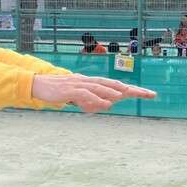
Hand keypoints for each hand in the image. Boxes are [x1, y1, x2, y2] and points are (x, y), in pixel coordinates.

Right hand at [31, 73, 155, 112]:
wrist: (37, 85)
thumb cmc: (58, 92)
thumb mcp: (79, 99)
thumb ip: (93, 102)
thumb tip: (106, 106)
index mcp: (92, 83)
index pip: (115, 85)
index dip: (132, 89)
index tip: (148, 94)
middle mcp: (88, 81)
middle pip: (113, 83)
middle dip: (131, 89)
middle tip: (148, 94)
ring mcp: (79, 84)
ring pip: (101, 86)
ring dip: (115, 91)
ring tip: (128, 95)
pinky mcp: (69, 89)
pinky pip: (86, 94)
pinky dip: (97, 98)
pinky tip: (106, 103)